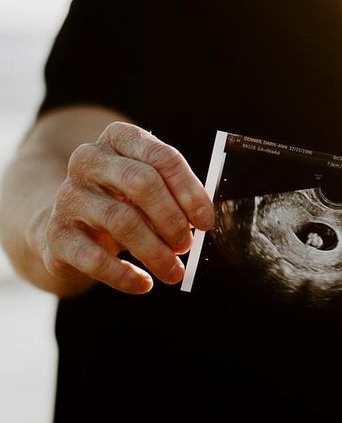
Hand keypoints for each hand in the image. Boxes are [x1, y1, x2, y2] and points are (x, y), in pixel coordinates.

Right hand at [33, 122, 214, 294]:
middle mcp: (89, 159)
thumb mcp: (147, 187)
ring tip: (173, 270)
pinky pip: (94, 258)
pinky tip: (143, 284)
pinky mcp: (55, 233)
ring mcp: (69, 194)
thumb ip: (175, 194)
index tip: (206, 222)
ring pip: (122, 221)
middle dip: (172, 219)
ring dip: (155, 251)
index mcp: (119, 138)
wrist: (66, 225)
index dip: (190, 191)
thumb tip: (203, 220)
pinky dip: (124, 276)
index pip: (162, 156)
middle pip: (142, 183)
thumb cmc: (121, 201)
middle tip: (187, 246)